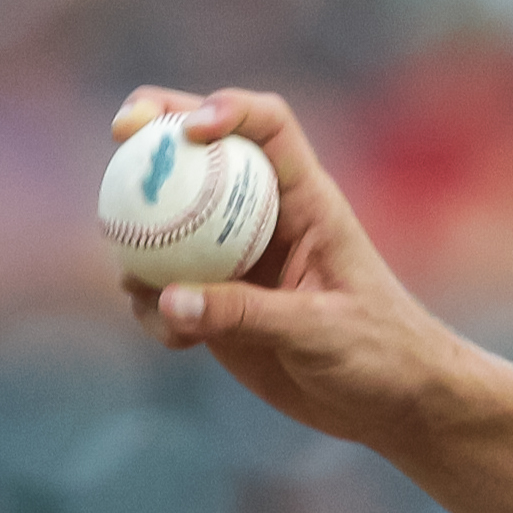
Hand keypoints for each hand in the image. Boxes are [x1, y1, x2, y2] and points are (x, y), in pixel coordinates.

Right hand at [109, 87, 478, 451]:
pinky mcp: (218, 302)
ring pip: (167, 222)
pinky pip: (164, 289)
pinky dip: (155, 307)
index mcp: (308, 201)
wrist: (392, 403)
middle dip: (157, 132)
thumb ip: (246, 313)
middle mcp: (265, 217)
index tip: (190, 129)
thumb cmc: (381, 353)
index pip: (270, 127)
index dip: (228, 109)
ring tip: (140, 288)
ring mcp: (236, 258)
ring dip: (139, 239)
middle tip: (119, 133)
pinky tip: (177, 343)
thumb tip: (166, 298)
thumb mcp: (319, 331)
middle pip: (203, 152)